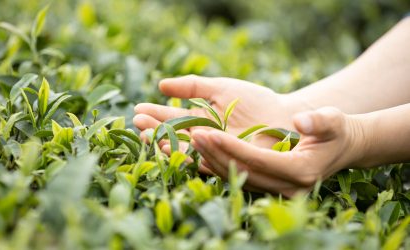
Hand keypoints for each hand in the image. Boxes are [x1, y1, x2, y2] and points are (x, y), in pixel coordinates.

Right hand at [134, 75, 300, 149]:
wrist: (285, 116)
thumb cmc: (255, 100)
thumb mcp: (221, 88)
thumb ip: (193, 87)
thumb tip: (161, 84)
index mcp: (200, 121)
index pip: (172, 119)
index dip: (156, 114)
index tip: (138, 109)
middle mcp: (204, 140)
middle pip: (174, 137)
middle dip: (156, 130)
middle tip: (138, 124)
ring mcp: (216, 153)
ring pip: (186, 151)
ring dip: (168, 144)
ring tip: (152, 136)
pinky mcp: (228, 164)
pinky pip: (208, 162)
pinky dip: (193, 156)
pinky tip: (178, 148)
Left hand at [189, 107, 364, 196]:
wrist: (342, 147)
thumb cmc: (336, 131)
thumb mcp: (333, 120)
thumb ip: (320, 120)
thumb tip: (301, 120)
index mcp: (301, 170)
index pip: (257, 160)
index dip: (231, 147)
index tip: (208, 132)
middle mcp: (288, 187)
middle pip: (244, 172)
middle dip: (216, 154)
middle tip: (193, 135)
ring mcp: (279, 191)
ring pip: (239, 178)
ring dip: (214, 161)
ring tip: (194, 141)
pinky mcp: (272, 188)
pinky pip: (242, 178)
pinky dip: (222, 166)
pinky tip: (205, 153)